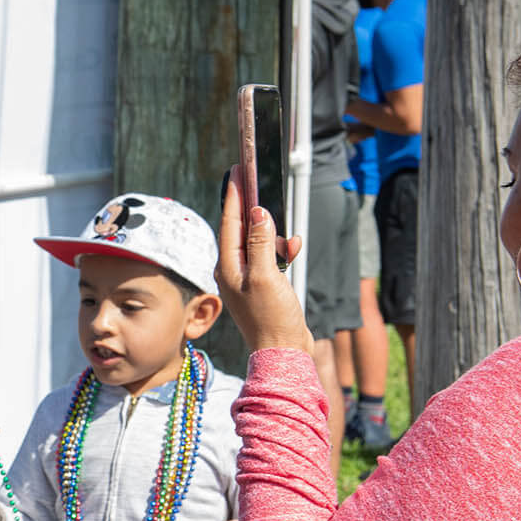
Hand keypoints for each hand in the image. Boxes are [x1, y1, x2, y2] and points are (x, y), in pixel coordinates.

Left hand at [215, 174, 315, 355]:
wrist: (282, 351)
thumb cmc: (272, 318)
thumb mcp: (266, 276)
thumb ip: (261, 242)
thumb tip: (257, 212)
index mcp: (227, 266)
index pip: (229, 221)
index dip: (234, 194)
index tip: (237, 169)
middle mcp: (232, 270)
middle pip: (240, 228)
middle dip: (249, 205)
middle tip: (254, 178)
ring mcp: (246, 278)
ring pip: (257, 241)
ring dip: (271, 231)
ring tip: (283, 226)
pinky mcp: (261, 285)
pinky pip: (268, 256)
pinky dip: (280, 249)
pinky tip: (292, 247)